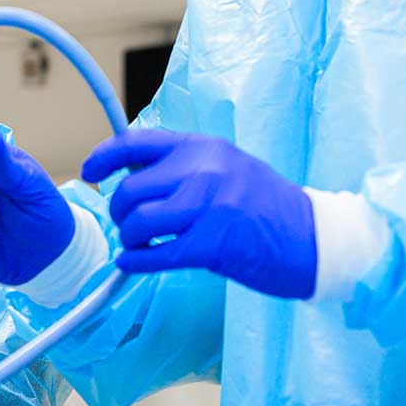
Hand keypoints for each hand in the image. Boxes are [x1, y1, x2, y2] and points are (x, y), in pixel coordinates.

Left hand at [83, 129, 316, 298]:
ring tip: (137, 244)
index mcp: (203, 146)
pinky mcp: (213, 244)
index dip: (104, 158)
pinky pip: (156, 253)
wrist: (315, 238)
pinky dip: (136, 261)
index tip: (90, 171)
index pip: (136, 143)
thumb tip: (132, 173)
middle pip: (131, 189)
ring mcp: (209, 206)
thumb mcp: (227, 166)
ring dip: (129, 237)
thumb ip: (184, 165)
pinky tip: (132, 263)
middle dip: (120, 212)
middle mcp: (203, 170)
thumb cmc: (267, 206)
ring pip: (139, 221)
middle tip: (129, 225)